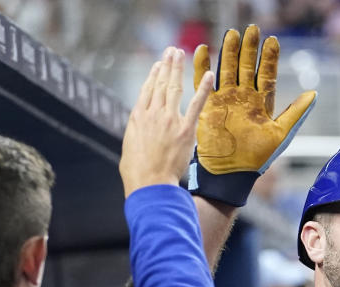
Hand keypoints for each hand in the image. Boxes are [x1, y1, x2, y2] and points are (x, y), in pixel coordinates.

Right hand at [120, 47, 212, 197]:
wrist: (149, 183)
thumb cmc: (137, 173)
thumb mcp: (130, 148)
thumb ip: (137, 135)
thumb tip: (140, 134)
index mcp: (137, 117)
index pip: (146, 90)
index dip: (153, 76)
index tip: (158, 65)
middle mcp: (152, 114)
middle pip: (160, 84)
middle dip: (166, 65)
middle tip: (171, 51)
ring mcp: (169, 119)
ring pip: (174, 87)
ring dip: (177, 68)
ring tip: (180, 53)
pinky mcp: (185, 129)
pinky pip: (196, 104)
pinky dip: (203, 88)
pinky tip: (209, 75)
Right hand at [186, 25, 316, 205]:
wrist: (230, 173)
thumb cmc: (257, 159)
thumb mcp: (280, 134)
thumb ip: (295, 113)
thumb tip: (314, 94)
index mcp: (261, 104)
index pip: (266, 75)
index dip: (269, 58)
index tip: (273, 40)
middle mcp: (243, 99)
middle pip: (246, 67)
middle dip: (249, 49)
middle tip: (252, 29)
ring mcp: (225, 100)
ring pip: (227, 70)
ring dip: (228, 52)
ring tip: (231, 33)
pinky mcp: (208, 105)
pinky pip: (204, 81)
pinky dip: (202, 66)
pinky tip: (203, 49)